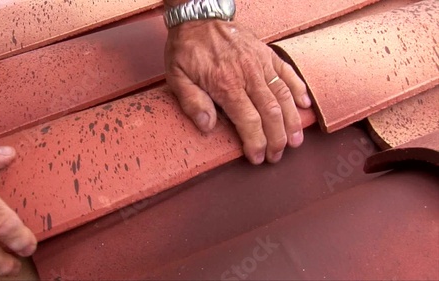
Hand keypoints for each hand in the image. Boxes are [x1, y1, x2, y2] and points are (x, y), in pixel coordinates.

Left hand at [165, 20, 311, 163]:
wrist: (198, 16)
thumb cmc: (187, 49)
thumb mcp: (177, 76)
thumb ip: (192, 102)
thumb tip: (207, 127)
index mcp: (226, 84)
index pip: (249, 121)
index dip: (257, 143)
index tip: (259, 158)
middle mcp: (248, 75)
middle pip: (271, 113)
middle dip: (277, 139)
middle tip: (277, 156)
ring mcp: (261, 64)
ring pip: (284, 96)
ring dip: (292, 121)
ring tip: (296, 140)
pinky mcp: (267, 54)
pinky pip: (288, 73)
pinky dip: (298, 89)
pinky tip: (305, 105)